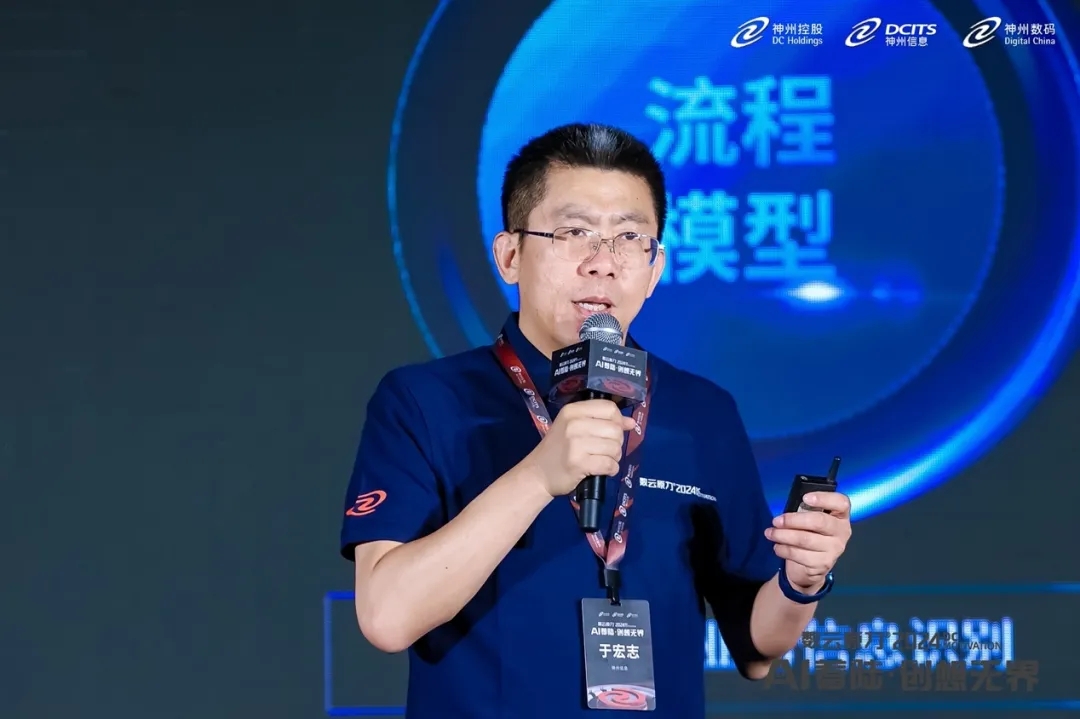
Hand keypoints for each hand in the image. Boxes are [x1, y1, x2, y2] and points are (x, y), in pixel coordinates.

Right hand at [521, 399, 636, 497]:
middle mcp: (574, 424)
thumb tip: (631, 422)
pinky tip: (601, 470)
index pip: (609, 408)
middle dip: (616, 443)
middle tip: (604, 450)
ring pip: (614, 448)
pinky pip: (609, 464)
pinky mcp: (579, 463)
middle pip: (615, 429)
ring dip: (614, 458)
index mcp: (572, 411)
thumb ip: (601, 421)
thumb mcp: (574, 428)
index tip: (612, 432)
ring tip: (601, 460)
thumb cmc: (558, 449)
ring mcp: (576, 444)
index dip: (618, 420)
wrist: (537, 474)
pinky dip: (610, 469)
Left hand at [764, 492, 851, 593]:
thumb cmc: (809, 533)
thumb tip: (787, 507)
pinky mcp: (824, 563)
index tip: (805, 498)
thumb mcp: (809, 519)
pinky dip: (784, 550)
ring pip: (805, 540)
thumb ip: (804, 510)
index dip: (824, 498)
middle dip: (793, 520)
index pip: (841, 503)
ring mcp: (834, 549)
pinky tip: (777, 547)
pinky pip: (800, 555)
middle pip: (819, 521)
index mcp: (840, 515)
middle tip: (776, 521)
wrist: (810, 566)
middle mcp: (842, 532)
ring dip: (783, 536)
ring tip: (770, 533)